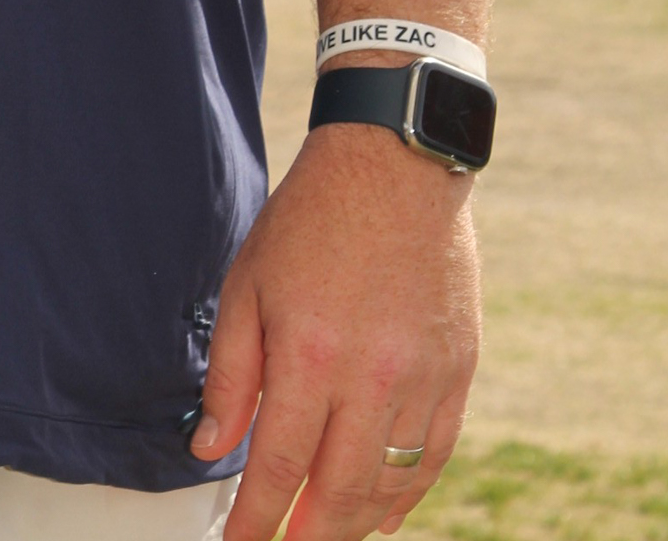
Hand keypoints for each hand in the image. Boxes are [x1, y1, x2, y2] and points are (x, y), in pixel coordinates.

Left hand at [193, 120, 478, 539]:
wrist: (394, 165)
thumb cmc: (310, 220)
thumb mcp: (248, 284)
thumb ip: (231, 374)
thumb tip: (210, 446)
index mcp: (309, 354)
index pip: (277, 467)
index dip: (256, 520)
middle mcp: (370, 377)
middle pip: (338, 493)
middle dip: (308, 536)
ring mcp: (422, 378)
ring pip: (390, 485)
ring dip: (355, 523)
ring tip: (326, 533)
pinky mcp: (457, 371)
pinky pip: (435, 457)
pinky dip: (408, 494)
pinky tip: (383, 510)